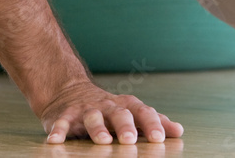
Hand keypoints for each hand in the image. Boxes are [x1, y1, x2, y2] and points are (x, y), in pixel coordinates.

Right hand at [40, 80, 183, 143]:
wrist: (71, 92)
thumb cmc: (109, 109)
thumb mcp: (132, 113)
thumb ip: (154, 122)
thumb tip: (179, 131)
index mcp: (127, 106)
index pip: (143, 113)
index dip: (152, 125)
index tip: (160, 138)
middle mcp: (108, 106)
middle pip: (120, 114)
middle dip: (125, 126)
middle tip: (131, 140)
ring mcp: (86, 110)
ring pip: (93, 117)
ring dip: (98, 129)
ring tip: (103, 141)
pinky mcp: (65, 115)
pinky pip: (62, 122)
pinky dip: (59, 130)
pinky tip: (55, 140)